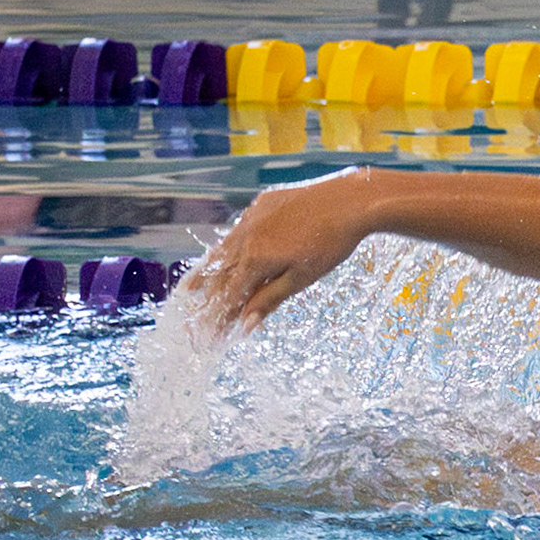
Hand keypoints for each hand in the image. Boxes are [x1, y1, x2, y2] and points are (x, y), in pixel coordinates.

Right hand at [184, 166, 378, 340]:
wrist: (348, 202)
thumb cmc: (331, 244)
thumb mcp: (302, 278)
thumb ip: (270, 299)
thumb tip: (245, 324)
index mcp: (256, 259)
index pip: (230, 296)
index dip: (218, 319)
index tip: (209, 337)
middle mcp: (246, 237)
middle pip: (221, 275)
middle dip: (209, 302)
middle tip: (199, 322)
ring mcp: (251, 218)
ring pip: (224, 250)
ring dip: (208, 273)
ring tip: (191, 290)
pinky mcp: (261, 205)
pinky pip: (237, 230)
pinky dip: (227, 248)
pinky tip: (224, 255)